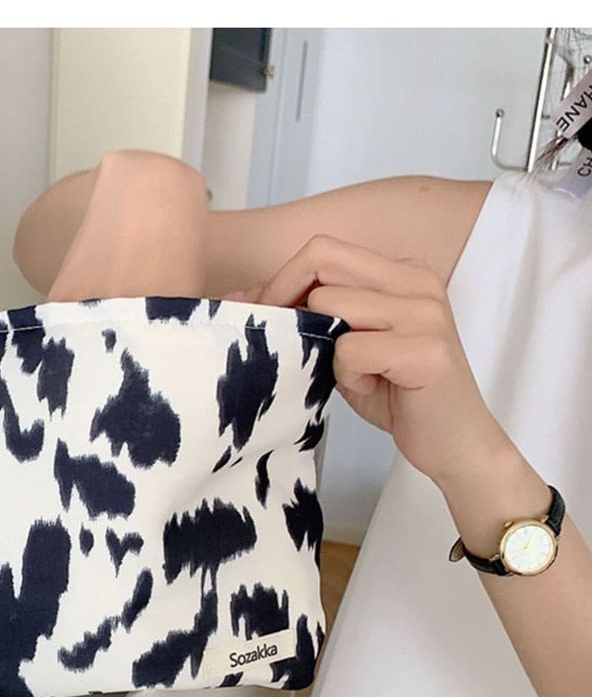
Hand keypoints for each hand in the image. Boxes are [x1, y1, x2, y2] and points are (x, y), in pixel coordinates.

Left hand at [243, 234, 509, 489]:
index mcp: (402, 272)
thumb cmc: (399, 396)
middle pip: (322, 263)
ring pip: (331, 305)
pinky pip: (350, 349)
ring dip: (325, 348)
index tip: (263, 318)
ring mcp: (425, 312)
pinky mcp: (425, 349)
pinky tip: (376, 388)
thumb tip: (240, 295)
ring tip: (356, 374)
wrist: (456, 445)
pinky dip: (348, 375)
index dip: (282, 282)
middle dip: (288, 305)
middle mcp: (418, 281)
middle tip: (293, 347)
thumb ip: (310, 315)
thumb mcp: (347, 347)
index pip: (323, 251)